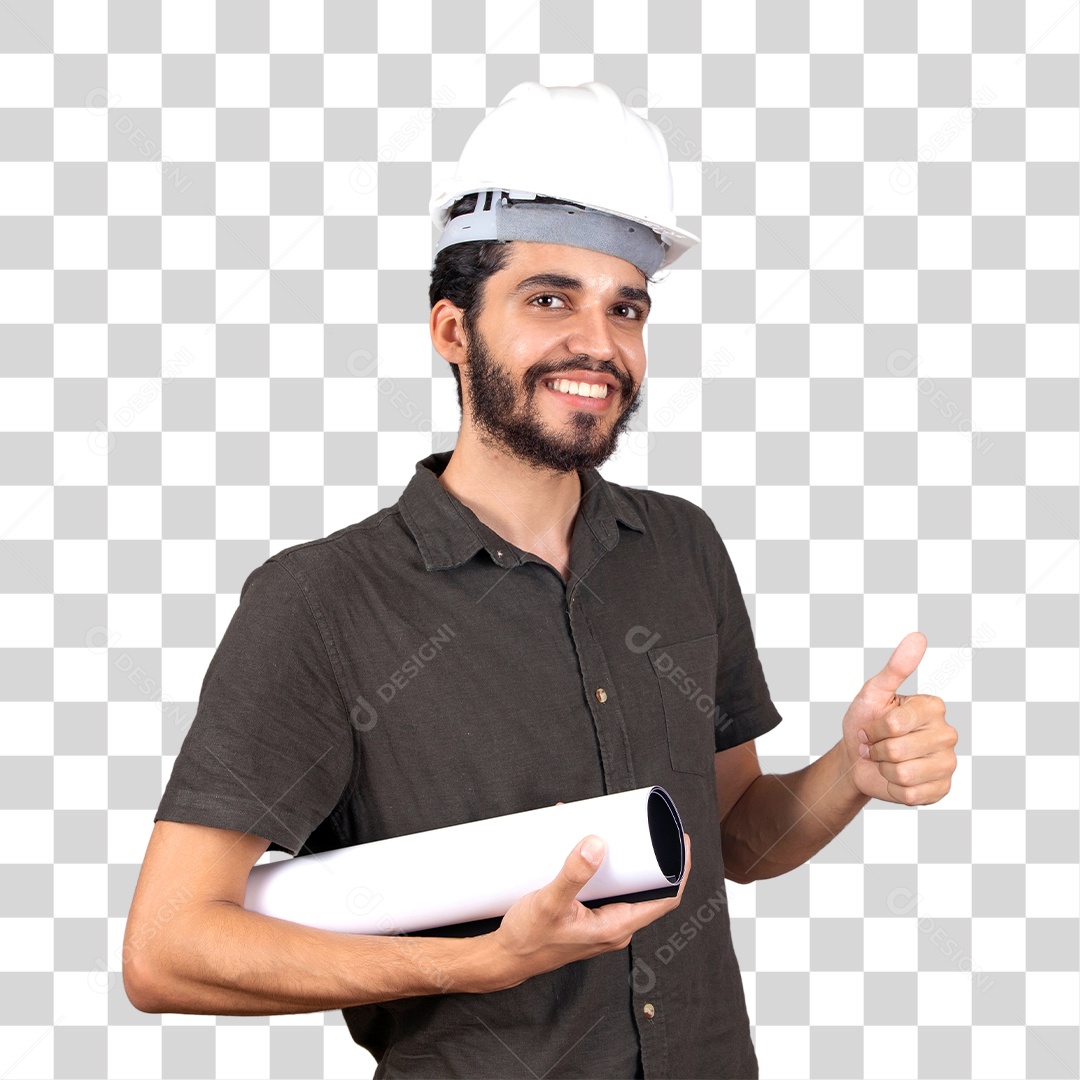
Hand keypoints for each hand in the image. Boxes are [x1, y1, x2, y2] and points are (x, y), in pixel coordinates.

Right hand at [482, 832, 690, 991]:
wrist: (505, 959)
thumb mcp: (549, 903)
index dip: (679, 871)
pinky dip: (603, 867)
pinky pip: (606, 889)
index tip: (681, 842)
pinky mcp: (587, 917)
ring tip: (616, 830)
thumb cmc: (528, 940)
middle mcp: (615, 927)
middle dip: (651, 857)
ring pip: (625, 887)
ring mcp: (601, 923)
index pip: (665, 900)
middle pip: (647, 889)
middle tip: (649, 827)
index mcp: (617, 927)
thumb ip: (574, 874)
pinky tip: (587, 848)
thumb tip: (597, 845)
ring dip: (623, 859)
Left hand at [841, 631, 956, 805]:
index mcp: (934, 707)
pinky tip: (895, 778)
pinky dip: (893, 788)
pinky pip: (911, 795)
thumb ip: (896, 667)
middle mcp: (947, 734)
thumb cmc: (865, 722)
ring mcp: (947, 764)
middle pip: (899, 750)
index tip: (874, 725)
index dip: (875, 728)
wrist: (857, 758)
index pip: (895, 724)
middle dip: (878, 750)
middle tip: (878, 745)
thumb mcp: (873, 693)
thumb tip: (918, 637)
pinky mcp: (941, 789)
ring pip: (905, 774)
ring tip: (885, 761)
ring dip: (884, 770)